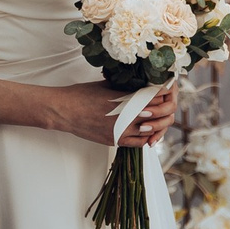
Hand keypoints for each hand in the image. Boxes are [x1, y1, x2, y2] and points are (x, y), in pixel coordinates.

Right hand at [40, 81, 176, 148]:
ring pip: (150, 130)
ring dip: (156, 124)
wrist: (64, 110)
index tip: (165, 89)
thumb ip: (126, 88)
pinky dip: (146, 137)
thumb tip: (141, 85)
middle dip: (161, 107)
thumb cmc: (82, 94)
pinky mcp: (115, 140)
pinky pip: (138, 142)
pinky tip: (147, 132)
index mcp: (124, 99)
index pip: (153, 96)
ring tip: (157, 117)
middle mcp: (126, 116)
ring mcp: (121, 130)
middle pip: (155, 113)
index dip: (162, 92)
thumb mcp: (106, 86)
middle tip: (165, 102)